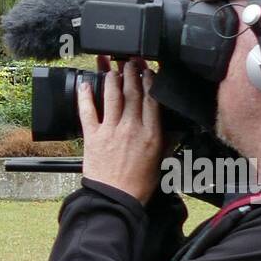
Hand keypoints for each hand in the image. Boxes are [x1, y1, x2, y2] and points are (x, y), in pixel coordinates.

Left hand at [77, 57, 170, 204]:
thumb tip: (176, 130)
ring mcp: (111, 131)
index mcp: (151, 133)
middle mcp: (132, 128)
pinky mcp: (92, 137)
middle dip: (131, 73)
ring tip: (112, 67)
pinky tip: (85, 84)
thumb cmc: (137, 185)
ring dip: (112, 78)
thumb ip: (166, 142)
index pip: (152, 99)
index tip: (149, 69)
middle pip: (133, 93)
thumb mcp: (160, 162)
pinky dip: (85, 96)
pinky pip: (88, 111)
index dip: (149, 81)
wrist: (114, 199)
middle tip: (130, 60)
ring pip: (112, 97)